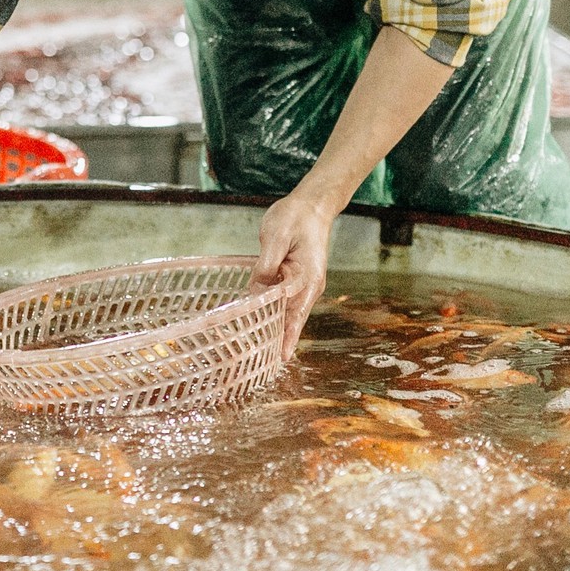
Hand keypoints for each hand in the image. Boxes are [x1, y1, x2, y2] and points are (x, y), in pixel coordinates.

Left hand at [251, 189, 338, 361]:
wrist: (312, 205)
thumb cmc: (295, 217)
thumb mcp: (275, 237)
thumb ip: (266, 265)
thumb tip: (257, 290)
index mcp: (307, 276)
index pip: (295, 311)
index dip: (286, 335)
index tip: (281, 356)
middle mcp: (309, 285)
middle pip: (293, 319)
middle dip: (281, 341)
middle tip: (264, 365)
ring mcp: (304, 284)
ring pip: (288, 313)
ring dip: (277, 331)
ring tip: (262, 355)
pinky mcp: (296, 280)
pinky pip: (284, 302)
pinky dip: (275, 316)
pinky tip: (263, 328)